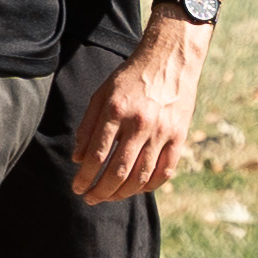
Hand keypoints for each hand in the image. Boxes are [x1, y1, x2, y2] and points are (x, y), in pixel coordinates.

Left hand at [68, 18, 205, 203]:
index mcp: (116, 111)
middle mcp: (140, 123)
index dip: (85, 177)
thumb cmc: (131, 77)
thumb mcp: (102, 93)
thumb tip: (78, 159)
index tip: (77, 188)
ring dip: (122, 193)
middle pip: (118, 171)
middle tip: (90, 199)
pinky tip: (136, 189)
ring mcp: (162, 132)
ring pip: (141, 176)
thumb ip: (88, 126)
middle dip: (101, 191)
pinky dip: (150, 186)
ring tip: (109, 197)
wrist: (170, 59)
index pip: (96, 155)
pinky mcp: (179, 136)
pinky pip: (165, 171)